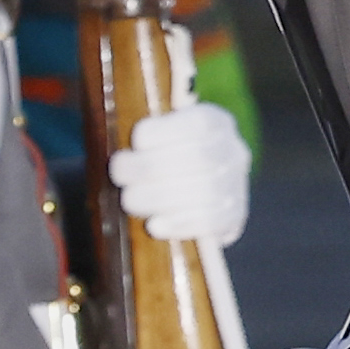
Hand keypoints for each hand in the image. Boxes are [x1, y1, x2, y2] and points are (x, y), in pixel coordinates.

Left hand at [111, 101, 251, 247]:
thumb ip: (144, 133)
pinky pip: (211, 222)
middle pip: (200, 158)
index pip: (200, 123)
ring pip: (205, 192)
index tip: (136, 141)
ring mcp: (238, 185)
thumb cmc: (159, 155)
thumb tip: (112, 130)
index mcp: (216, 122)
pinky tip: (155, 225)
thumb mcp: (157, 133)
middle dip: (151, 167)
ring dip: (159, 198)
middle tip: (119, 173)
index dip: (166, 132)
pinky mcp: (234, 216)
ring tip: (130, 200)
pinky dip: (179, 224)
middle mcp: (234, 152)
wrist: (188, 186)